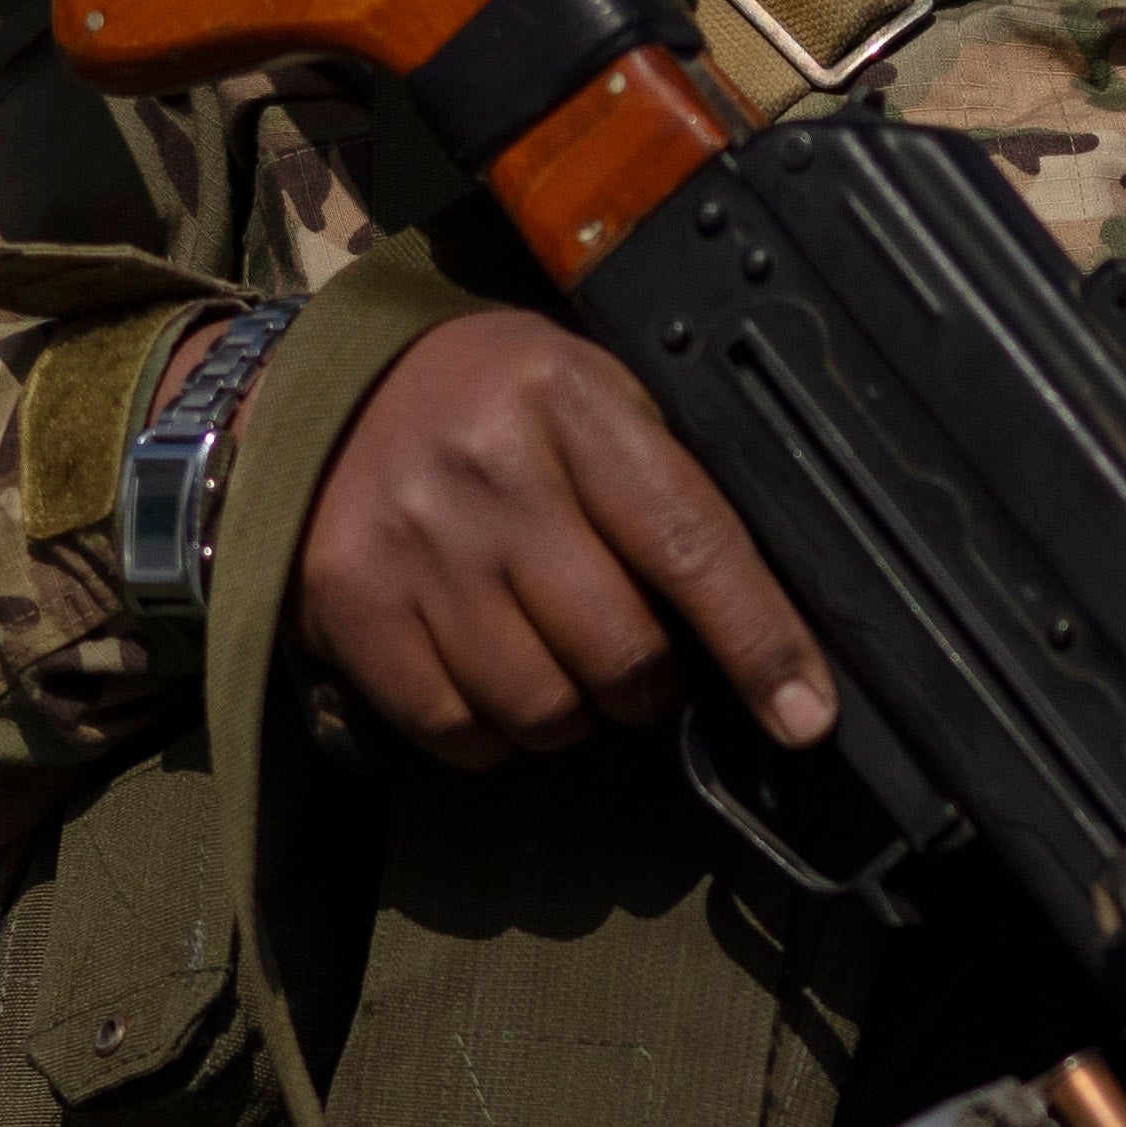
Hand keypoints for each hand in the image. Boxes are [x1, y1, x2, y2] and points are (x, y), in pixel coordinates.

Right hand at [291, 315, 836, 768]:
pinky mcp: (352, 606)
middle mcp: (490, 470)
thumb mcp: (589, 394)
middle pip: (622, 653)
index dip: (759, 643)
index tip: (805, 717)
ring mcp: (415, 543)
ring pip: (543, 710)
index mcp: (572, 401)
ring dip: (571, 714)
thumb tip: (770, 618)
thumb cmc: (491, 403)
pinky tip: (487, 674)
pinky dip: (491, 732)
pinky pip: (458, 731)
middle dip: (650, 686)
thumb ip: (669, 485)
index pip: (691, 544)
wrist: (320, 394)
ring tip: (554, 659)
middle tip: (636, 661)